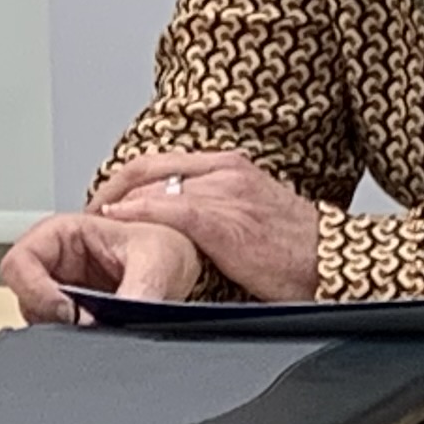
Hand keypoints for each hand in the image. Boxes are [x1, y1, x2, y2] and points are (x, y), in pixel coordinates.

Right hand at [0, 210, 206, 323]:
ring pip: (37, 319)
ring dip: (65, 330)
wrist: (186, 264)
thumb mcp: (156, 263)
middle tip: (88, 325)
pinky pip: (58, 332)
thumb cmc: (169, 244)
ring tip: (102, 325)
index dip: (36, 291)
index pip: (19, 262)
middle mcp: (54, 262)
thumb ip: (135, 292)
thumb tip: (116, 323)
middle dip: (51, 317)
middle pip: (23, 296)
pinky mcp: (72, 315)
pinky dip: (75, 339)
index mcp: (62, 234)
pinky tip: (101, 333)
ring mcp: (59, 290)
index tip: (70, 312)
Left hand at [90, 148, 323, 302]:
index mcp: (231, 167)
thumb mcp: (255, 214)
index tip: (108, 198)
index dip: (128, 179)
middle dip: (112, 187)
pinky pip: (167, 210)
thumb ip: (220, 209)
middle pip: (149, 167)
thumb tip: (189, 225)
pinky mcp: (222, 222)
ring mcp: (223, 194)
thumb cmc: (299, 249)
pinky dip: (135, 213)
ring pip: (152, 187)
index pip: (164, 161)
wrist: (332, 263)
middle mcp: (225, 171)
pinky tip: (115, 220)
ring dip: (117, 204)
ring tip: (94, 221)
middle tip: (91, 209)